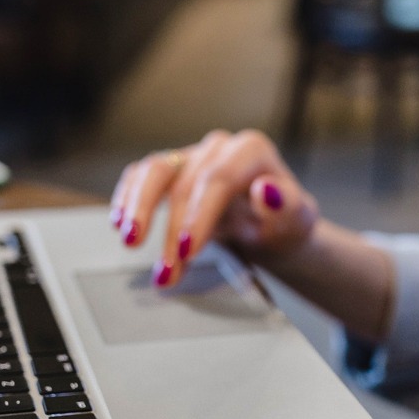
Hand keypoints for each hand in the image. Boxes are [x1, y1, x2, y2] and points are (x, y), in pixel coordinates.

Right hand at [109, 129, 318, 286]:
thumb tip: (266, 191)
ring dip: (139, 209)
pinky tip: (119, 222)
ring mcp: (192, 157)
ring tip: (130, 242)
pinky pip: (141, 176)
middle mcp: (218, 148)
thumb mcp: (298, 220)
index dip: (199, 215)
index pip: (218, 179)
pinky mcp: (172, 170)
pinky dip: (128, 198)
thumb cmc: (285, 223)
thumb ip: (287, 205)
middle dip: (172, 232)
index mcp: (251, 152)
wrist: (273, 227)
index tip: (187, 249)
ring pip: (155, 171)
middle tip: (167, 271)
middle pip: (185, 183)